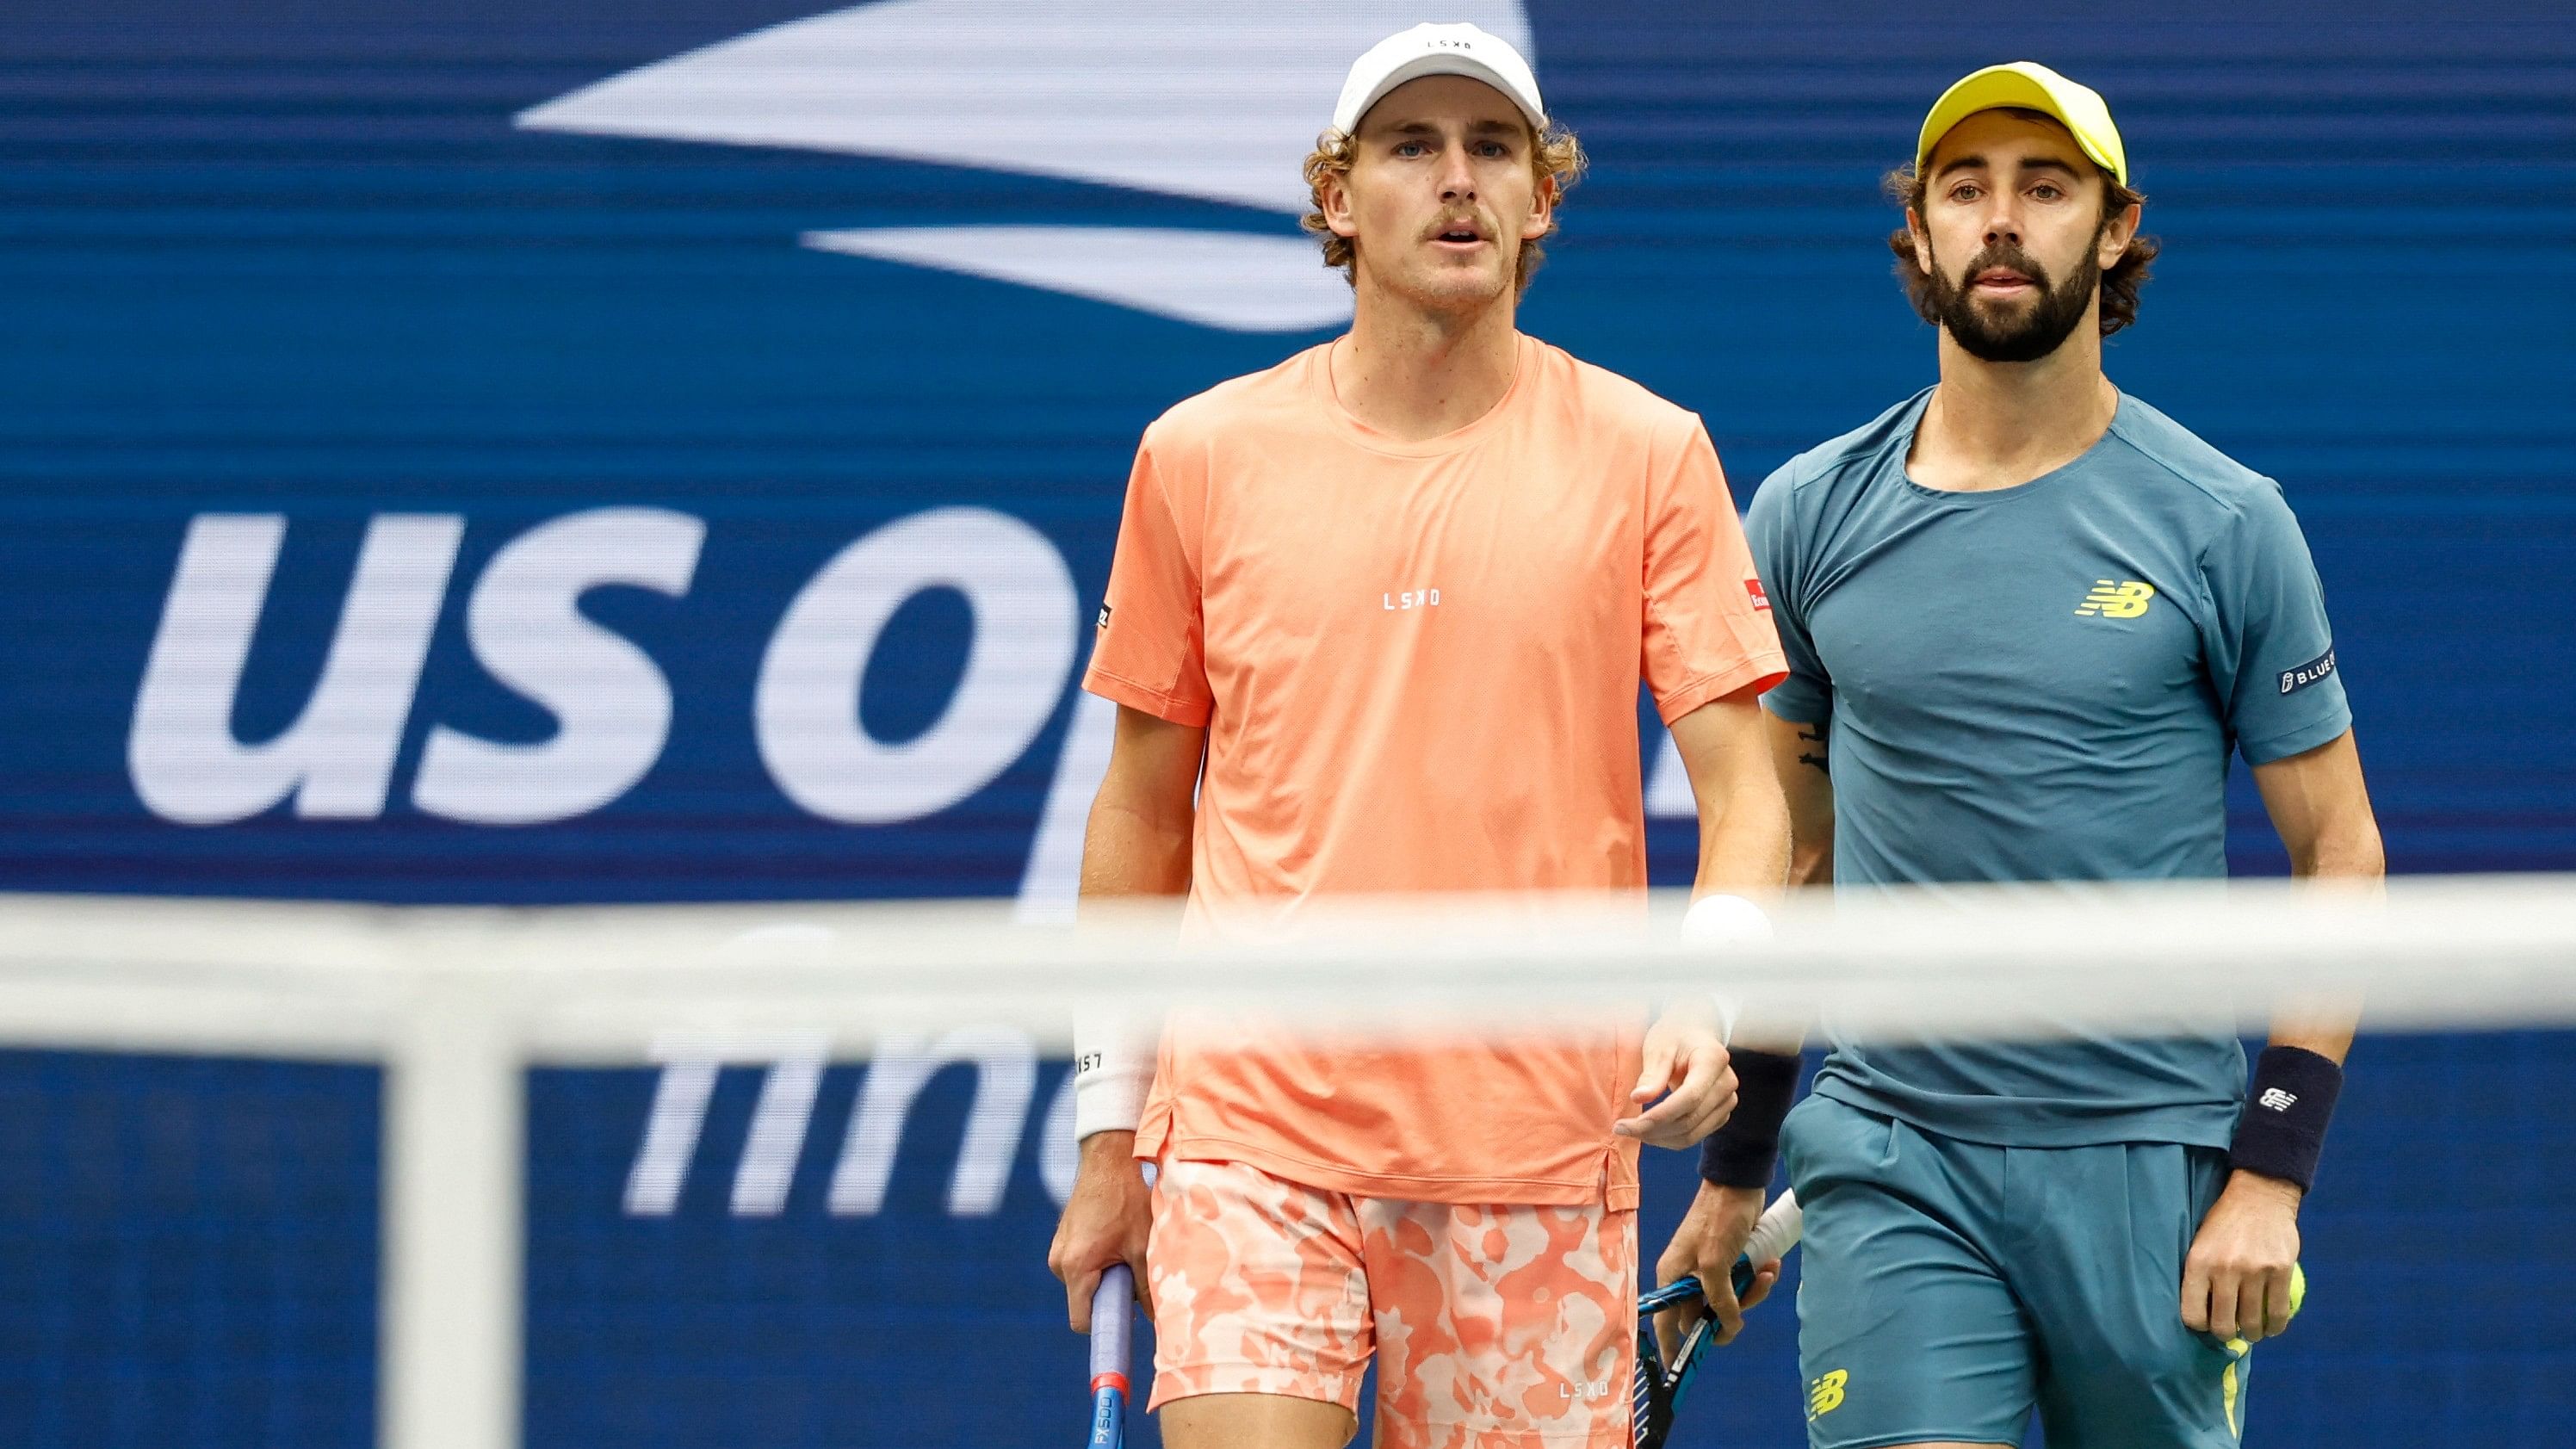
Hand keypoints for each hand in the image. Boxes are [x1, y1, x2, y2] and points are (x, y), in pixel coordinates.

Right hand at [1047, 1131, 1153, 1331]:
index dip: (1104, 1326)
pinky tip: (1115, 1242)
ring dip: (1105, 1278)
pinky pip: (1080, 1267)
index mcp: (1076, 1266)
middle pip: (1084, 1301)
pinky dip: (1098, 1264)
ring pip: (1083, 1284)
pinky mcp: (1062, 1241)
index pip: (1081, 1319)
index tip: (1126, 1323)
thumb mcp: (1141, 1245)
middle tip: (1133, 1276)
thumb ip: (1147, 1286)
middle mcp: (1058, 1262)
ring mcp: (1057, 1251)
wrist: (1107, 1161)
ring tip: (1125, 1251)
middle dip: (1109, 1296)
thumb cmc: (1126, 1200)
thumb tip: (1158, 1319)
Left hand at [1614, 998, 1737, 1147]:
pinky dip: (1669, 1139)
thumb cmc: (1675, 1036)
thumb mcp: (1658, 1047)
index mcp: (1713, 1059)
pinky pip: (1694, 1136)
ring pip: (1692, 1134)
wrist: (1695, 1035)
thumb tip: (1638, 1099)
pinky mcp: (1721, 1114)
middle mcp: (1726, 1083)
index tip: (1628, 1124)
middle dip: (1652, 1130)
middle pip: (1690, 1119)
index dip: (1659, 1115)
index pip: (1689, 1097)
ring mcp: (1727, 1101)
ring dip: (1659, 1138)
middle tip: (1620, 1128)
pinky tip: (1649, 1131)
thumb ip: (1652, 1074)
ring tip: (1631, 1131)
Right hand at [1652, 1181, 1779, 1361]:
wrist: (1739, 1184)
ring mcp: (1709, 1271)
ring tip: (1766, 1273)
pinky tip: (1770, 1266)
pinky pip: (1742, 1285)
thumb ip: (1719, 1299)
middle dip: (1730, 1313)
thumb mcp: (1715, 1263)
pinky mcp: (1730, 1263)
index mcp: (1672, 1277)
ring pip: (1729, 1302)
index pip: (1667, 1322)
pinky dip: (1757, 1279)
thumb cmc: (1719, 1220)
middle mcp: (1687, 1277)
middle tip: (1746, 1305)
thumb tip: (1728, 1327)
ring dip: (1751, 1293)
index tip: (1683, 1366)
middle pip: (1706, 1315)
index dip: (1673, 1346)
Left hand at [2181, 1169, 2302, 1343]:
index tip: (2205, 1323)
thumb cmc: (2224, 1223)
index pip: (2192, 1314)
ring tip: (2251, 1331)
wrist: (2259, 1195)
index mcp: (2198, 1263)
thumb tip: (2201, 1315)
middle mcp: (2225, 1269)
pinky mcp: (2281, 1271)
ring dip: (2252, 1334)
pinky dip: (2275, 1326)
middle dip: (2225, 1334)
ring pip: (2252, 1323)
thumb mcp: (2199, 1243)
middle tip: (2230, 1331)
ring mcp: (2255, 1271)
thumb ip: (2200, 1276)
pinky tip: (2271, 1327)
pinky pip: (2279, 1312)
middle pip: (2223, 1324)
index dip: (2199, 1325)